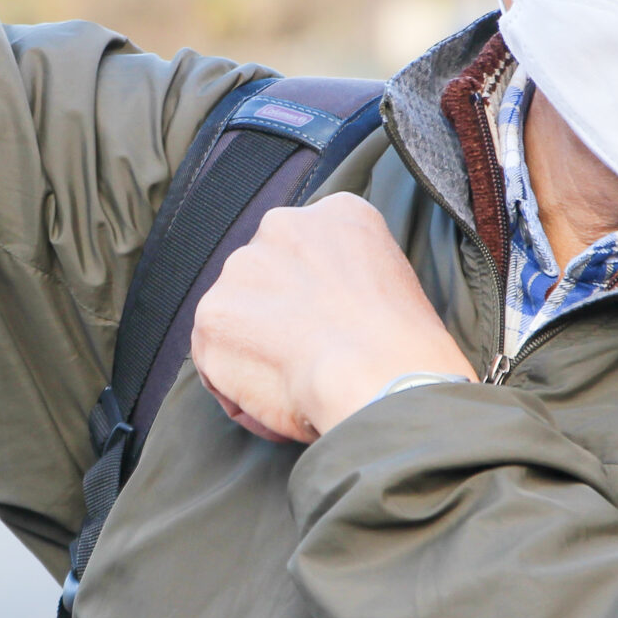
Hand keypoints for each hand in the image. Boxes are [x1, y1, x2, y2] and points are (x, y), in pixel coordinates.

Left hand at [188, 193, 474, 442]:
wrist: (380, 377)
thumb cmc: (404, 348)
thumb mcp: (395, 281)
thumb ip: (349, 277)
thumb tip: (326, 310)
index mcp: (337, 214)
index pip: (309, 249)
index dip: (316, 297)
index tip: (332, 326)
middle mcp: (282, 225)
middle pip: (267, 276)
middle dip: (279, 316)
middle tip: (311, 358)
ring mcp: (241, 269)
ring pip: (238, 319)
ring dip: (256, 353)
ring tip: (299, 385)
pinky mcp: (213, 317)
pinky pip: (217, 363)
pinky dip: (240, 392)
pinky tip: (279, 404)